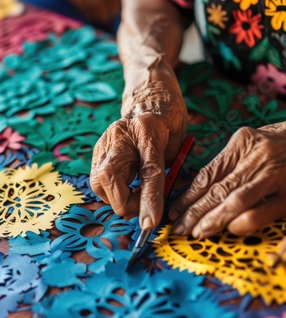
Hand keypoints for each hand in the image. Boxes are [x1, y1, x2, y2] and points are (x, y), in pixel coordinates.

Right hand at [90, 87, 187, 229]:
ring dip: (117, 198)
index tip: (150, 224)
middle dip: (125, 202)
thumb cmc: (169, 118)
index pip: (149, 171)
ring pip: (98, 183)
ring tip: (136, 193)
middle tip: (143, 204)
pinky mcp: (97, 150)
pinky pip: (98, 181)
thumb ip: (167, 170)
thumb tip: (158, 204)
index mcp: (147, 129)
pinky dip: (111, 191)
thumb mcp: (178, 141)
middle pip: (109, 180)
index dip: (149, 200)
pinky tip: (126, 185)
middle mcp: (120, 135)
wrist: (148, 93)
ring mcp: (104, 142)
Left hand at [169, 123, 285, 236]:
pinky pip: (269, 212)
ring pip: (241, 201)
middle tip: (180, 228)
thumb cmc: (277, 144)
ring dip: (217, 220)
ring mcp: (279, 178)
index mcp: (244, 144)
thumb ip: (227, 163)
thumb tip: (196, 191)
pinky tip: (234, 231)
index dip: (189, 196)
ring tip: (199, 232)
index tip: (174, 211)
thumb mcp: (250, 143)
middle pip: (221, 190)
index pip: (209, 174)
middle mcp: (260, 159)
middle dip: (196, 212)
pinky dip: (249, 224)